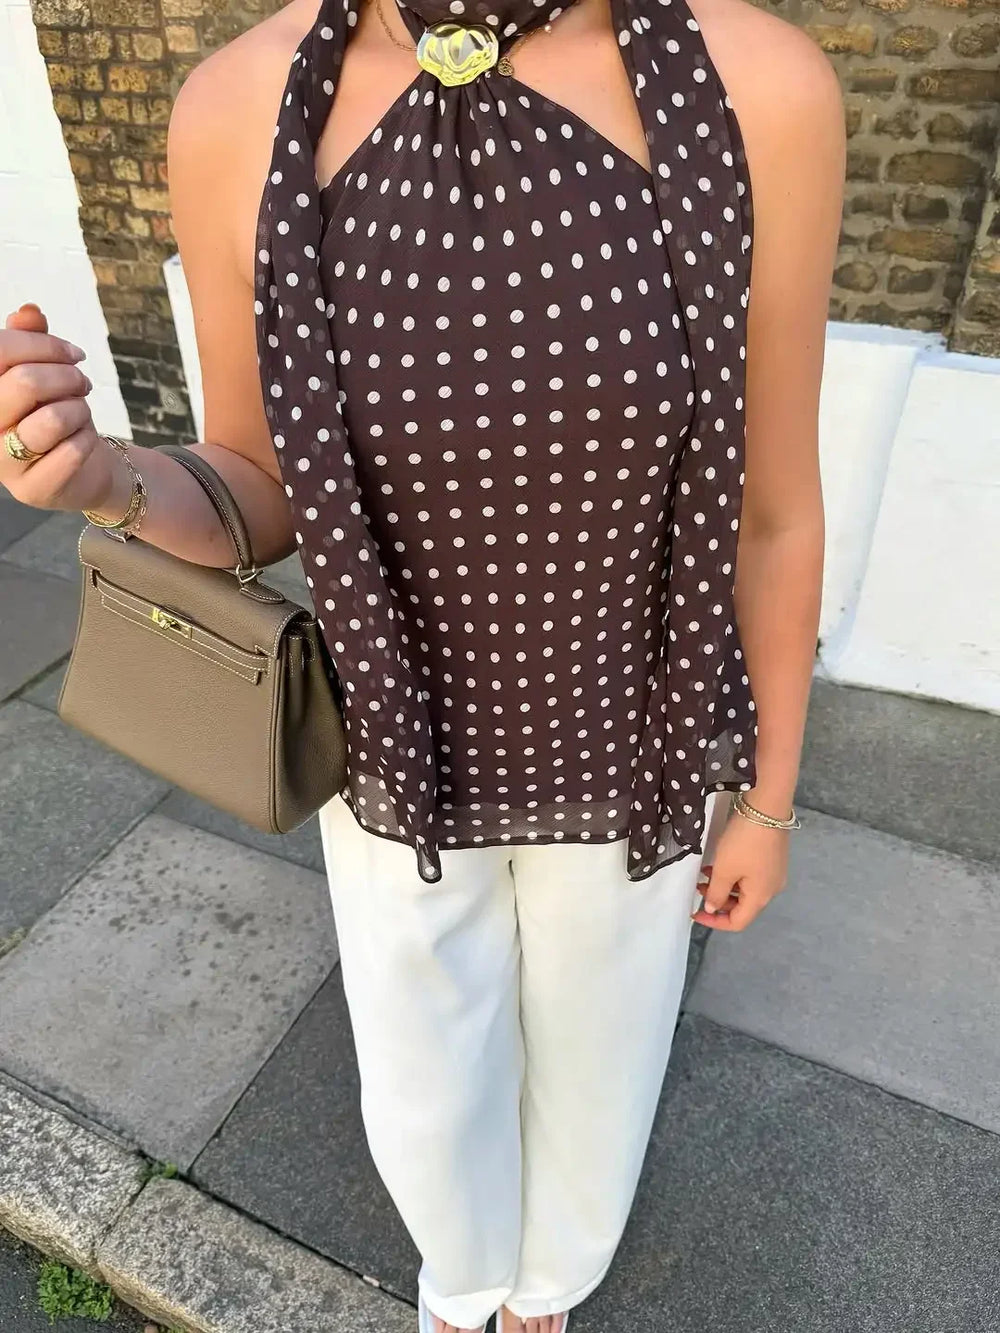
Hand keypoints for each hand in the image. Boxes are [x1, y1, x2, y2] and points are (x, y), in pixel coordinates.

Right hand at [0, 303, 114, 512]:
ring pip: (51, 419)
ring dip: (78, 409)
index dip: (43, 344)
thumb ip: (30, 340)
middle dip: (66, 377)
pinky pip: (71, 452)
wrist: (81, 467)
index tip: (74, 353)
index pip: (0, 351)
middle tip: (82, 383)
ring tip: (79, 412)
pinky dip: (87, 439)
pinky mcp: (32, 489)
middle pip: (24, 382)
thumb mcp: (42, 370)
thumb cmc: (53, 411)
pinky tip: (82, 440)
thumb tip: (29, 311)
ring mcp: (2, 464)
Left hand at [690, 810, 789, 931]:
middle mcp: (771, 890)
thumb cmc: (744, 842)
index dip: (714, 922)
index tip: (695, 913)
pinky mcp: (772, 860)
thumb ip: (716, 893)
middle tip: (699, 888)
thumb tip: (713, 909)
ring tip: (705, 874)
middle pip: (742, 907)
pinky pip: (751, 877)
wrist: (767, 808)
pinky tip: (721, 864)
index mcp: (760, 897)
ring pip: (745, 891)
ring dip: (724, 887)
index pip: (737, 922)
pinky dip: (734, 876)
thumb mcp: (724, 869)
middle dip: (718, 902)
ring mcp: (774, 874)